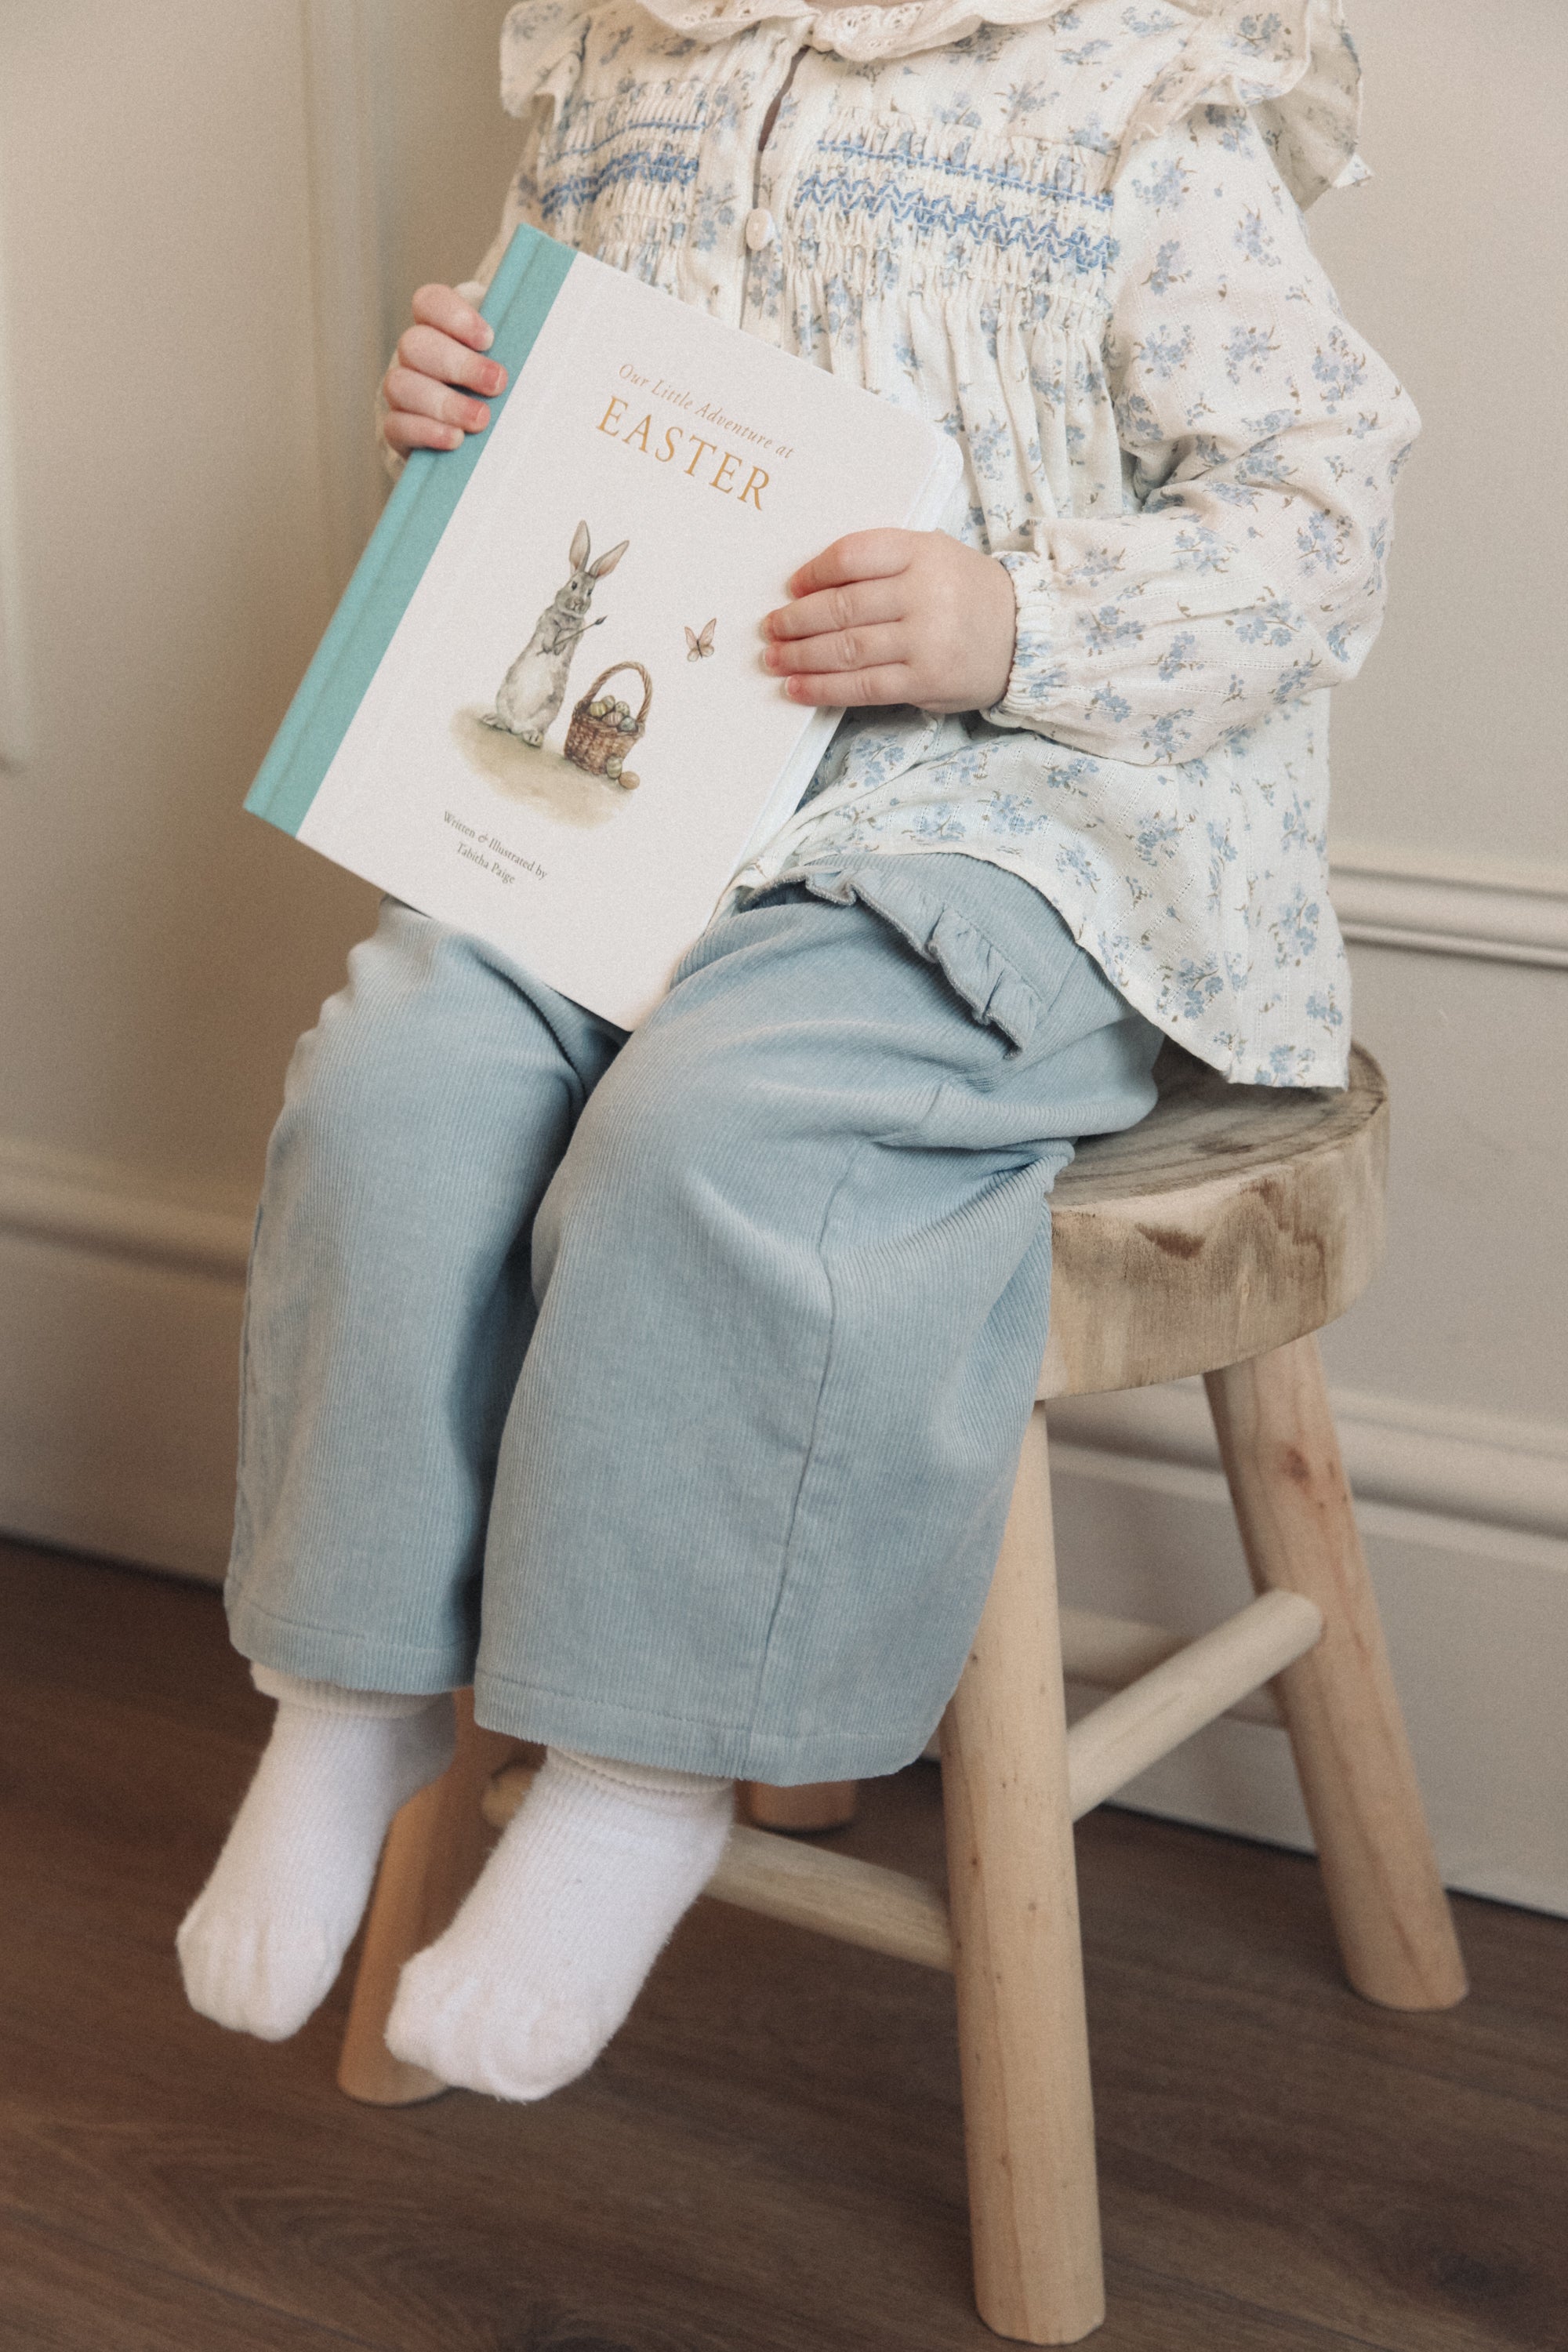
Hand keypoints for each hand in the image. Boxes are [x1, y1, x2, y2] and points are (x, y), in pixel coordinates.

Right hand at [381, 285, 506, 455]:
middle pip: (415, 344)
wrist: (482, 437)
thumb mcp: (512, 358)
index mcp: (439, 326)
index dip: (454, 317)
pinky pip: (397, 425)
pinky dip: (427, 431)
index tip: (489, 340)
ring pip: (400, 384)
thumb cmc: (502, 386)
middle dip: (458, 365)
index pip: (429, 303)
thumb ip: (518, 345)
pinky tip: (456, 439)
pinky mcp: (398, 427)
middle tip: (497, 384)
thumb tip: (553, 342)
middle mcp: (414, 354)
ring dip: (444, 403)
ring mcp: (402, 389)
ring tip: (481, 419)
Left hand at [761, 529, 1016, 712]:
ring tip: (774, 658)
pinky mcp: (925, 681)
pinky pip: (863, 686)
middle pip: (843, 607)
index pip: (853, 556)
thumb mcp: (934, 556)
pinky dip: (823, 689)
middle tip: (770, 628)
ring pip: (847, 648)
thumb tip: (813, 586)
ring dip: (801, 656)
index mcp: (923, 552)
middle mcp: (925, 594)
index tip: (792, 586)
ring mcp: (926, 640)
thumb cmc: (966, 593)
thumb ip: (883, 563)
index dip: (814, 573)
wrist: (1023, 636)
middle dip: (796, 620)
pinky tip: (797, 689)